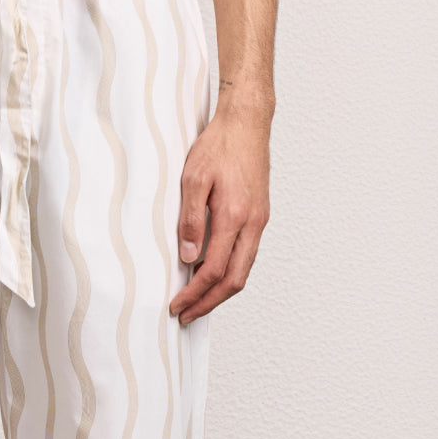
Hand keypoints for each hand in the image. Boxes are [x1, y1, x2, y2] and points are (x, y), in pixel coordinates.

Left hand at [171, 101, 271, 324]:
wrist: (247, 123)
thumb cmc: (219, 146)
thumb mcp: (193, 179)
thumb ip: (190, 220)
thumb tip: (189, 258)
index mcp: (235, 216)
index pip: (214, 270)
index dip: (194, 294)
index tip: (177, 306)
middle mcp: (253, 224)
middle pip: (234, 280)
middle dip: (209, 303)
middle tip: (187, 315)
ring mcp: (259, 221)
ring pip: (243, 270)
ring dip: (220, 291)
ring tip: (198, 302)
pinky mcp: (260, 216)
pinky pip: (246, 256)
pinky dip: (229, 273)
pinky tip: (213, 275)